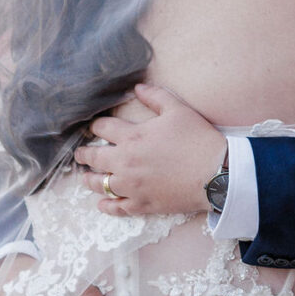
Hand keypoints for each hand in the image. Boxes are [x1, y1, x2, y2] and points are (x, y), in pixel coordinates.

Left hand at [75, 84, 224, 217]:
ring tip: (86, 178)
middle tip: (80, 154)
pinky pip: (117, 208)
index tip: (93, 128)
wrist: (214, 174)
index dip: (95, 126)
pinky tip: (102, 203)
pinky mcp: (141, 204)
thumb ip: (155, 97)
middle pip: (94, 158)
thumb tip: (137, 87)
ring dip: (90, 180)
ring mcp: (131, 186)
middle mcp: (125, 163)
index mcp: (132, 137)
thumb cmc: (197, 140)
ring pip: (100, 185)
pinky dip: (106, 206)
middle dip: (85, 154)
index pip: (103, 128)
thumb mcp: (178, 110)